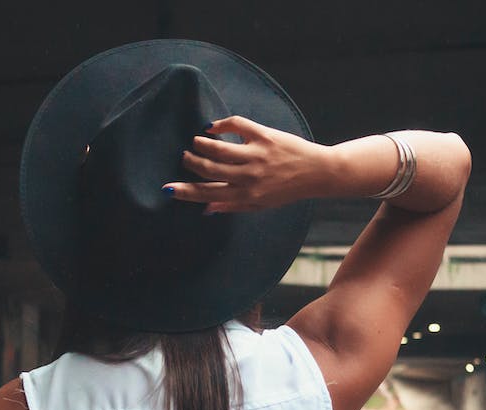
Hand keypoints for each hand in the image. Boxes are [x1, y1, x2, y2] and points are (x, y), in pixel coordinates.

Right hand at [162, 115, 333, 213]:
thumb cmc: (287, 190)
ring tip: (196, 142)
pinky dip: (219, 125)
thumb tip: (206, 208)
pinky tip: (212, 127)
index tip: (168, 189)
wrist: (317, 173)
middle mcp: (249, 176)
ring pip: (217, 148)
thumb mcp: (260, 205)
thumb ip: (233, 205)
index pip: (207, 194)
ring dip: (201, 144)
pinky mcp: (265, 136)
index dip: (185, 192)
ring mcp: (256, 155)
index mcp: (246, 195)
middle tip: (186, 157)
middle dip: (191, 163)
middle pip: (208, 169)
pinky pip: (235, 126)